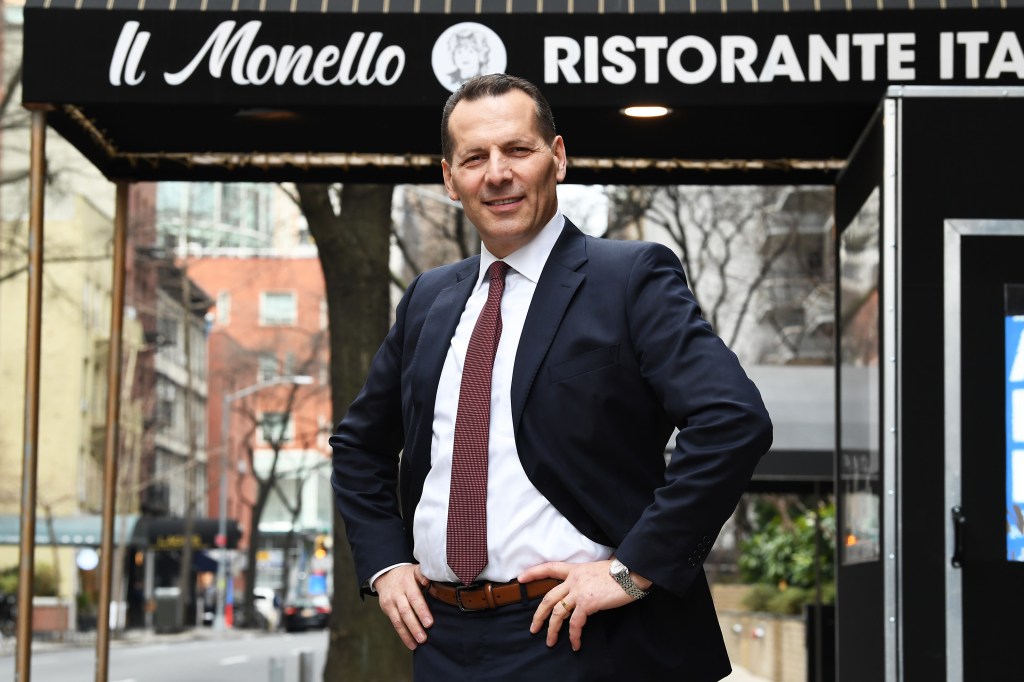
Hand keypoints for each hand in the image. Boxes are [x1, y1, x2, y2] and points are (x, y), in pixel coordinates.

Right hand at [373, 564, 432, 649]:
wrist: (386, 574)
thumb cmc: (408, 575)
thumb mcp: (416, 570)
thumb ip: (424, 575)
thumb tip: (431, 581)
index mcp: (408, 581)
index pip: (415, 597)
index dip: (422, 610)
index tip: (429, 623)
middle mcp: (398, 592)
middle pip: (406, 610)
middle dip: (416, 624)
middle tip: (425, 637)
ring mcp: (391, 601)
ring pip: (399, 619)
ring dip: (409, 633)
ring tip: (420, 642)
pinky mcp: (386, 608)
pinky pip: (395, 623)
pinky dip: (403, 635)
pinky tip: (411, 644)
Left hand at [518, 559, 648, 651]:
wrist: (630, 572)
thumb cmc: (619, 572)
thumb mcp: (597, 570)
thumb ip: (586, 579)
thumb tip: (585, 590)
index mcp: (575, 570)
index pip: (550, 568)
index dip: (534, 573)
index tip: (520, 578)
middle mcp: (573, 580)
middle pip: (548, 598)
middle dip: (538, 615)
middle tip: (534, 628)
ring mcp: (579, 591)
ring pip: (557, 613)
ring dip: (552, 629)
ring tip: (550, 642)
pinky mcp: (587, 603)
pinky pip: (575, 623)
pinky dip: (573, 635)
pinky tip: (575, 644)